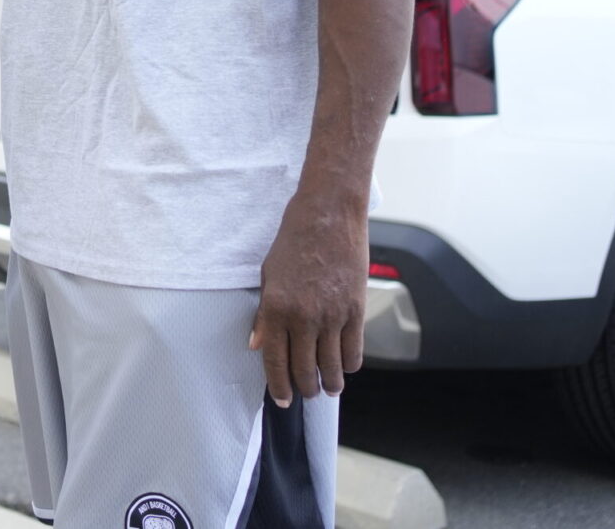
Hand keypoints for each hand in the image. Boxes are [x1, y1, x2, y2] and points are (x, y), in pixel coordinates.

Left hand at [249, 192, 367, 405]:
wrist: (327, 216)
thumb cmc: (293, 241)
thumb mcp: (268, 276)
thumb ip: (264, 315)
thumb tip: (259, 346)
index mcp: (276, 309)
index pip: (276, 362)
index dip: (279, 387)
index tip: (282, 399)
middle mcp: (304, 318)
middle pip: (305, 371)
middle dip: (305, 389)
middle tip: (306, 393)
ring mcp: (332, 316)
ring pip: (333, 368)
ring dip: (330, 383)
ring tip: (328, 386)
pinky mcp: (355, 311)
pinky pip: (354, 351)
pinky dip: (349, 365)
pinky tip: (344, 366)